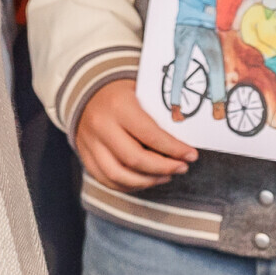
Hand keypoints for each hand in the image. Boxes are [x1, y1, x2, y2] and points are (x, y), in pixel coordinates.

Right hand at [73, 85, 197, 189]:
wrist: (87, 89)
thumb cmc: (122, 91)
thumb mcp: (141, 91)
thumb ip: (159, 112)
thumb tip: (187, 135)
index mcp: (118, 105)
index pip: (150, 135)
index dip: (174, 149)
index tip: (192, 155)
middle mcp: (101, 125)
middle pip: (135, 159)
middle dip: (164, 168)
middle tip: (182, 167)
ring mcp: (89, 142)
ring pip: (118, 175)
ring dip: (147, 181)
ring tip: (166, 176)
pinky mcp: (84, 154)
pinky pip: (105, 179)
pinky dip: (128, 185)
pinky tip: (146, 180)